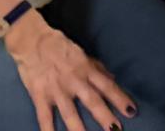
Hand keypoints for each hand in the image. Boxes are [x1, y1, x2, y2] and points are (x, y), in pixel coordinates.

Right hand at [4, 10, 134, 130]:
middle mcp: (74, 81)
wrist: (32, 42)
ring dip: (79, 128)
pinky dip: (48, 130)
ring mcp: (56, 90)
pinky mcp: (40, 96)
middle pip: (92, 101)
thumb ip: (97, 68)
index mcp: (86, 69)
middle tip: (116, 130)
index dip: (120, 98)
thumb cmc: (61, 47)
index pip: (107, 86)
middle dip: (105, 116)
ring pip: (70, 112)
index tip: (131, 110)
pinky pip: (44, 116)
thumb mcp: (83, 54)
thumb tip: (112, 79)